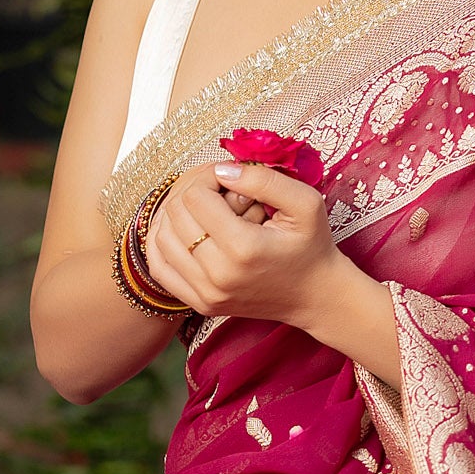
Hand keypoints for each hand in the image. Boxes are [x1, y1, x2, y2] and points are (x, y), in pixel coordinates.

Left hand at [142, 161, 340, 327]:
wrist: (315, 296)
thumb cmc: (312, 246)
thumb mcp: (305, 203)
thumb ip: (264, 180)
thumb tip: (221, 170)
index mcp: (244, 248)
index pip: (195, 197)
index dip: (206, 177)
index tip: (225, 177)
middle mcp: (219, 275)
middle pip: (175, 215)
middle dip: (191, 191)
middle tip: (214, 188)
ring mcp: (206, 293)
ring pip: (161, 238)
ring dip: (175, 214)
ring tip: (200, 206)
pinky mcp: (200, 303)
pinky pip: (159, 267)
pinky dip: (161, 242)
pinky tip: (180, 229)